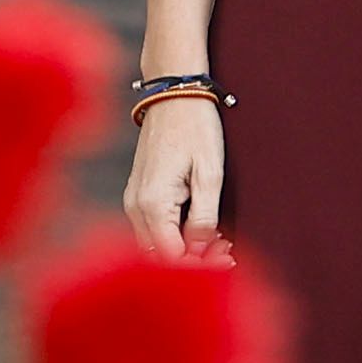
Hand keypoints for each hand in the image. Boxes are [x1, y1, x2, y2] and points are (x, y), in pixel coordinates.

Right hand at [123, 94, 224, 253]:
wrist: (173, 95)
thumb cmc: (195, 128)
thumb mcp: (210, 174)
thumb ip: (205, 218)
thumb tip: (202, 251)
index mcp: (153, 204)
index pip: (172, 257)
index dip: (201, 267)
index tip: (229, 260)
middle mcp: (135, 207)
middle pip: (160, 257)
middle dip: (194, 263)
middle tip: (228, 254)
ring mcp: (132, 202)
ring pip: (155, 246)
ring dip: (185, 252)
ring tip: (220, 243)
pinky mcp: (137, 196)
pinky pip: (153, 230)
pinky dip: (175, 237)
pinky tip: (200, 231)